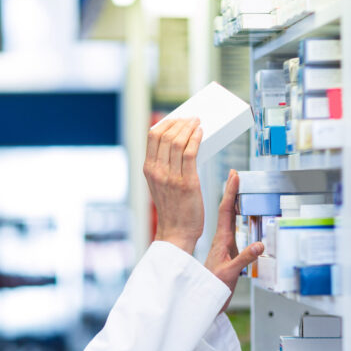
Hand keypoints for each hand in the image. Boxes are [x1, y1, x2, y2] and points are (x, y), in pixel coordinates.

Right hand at [145, 118, 204, 253]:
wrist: (177, 232)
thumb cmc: (172, 209)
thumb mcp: (160, 185)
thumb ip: (164, 167)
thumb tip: (177, 145)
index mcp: (149, 170)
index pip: (152, 136)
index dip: (166, 123)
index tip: (177, 119)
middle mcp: (157, 171)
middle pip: (166, 135)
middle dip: (180, 122)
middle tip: (191, 119)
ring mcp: (171, 177)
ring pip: (178, 142)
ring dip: (190, 127)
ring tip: (197, 123)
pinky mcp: (187, 182)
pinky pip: (191, 153)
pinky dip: (196, 139)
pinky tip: (201, 133)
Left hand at [205, 170, 264, 310]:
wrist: (202, 299)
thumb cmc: (213, 286)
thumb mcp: (230, 273)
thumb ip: (244, 259)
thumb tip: (260, 245)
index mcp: (221, 240)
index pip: (226, 211)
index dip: (231, 192)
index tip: (234, 176)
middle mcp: (221, 240)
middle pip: (227, 210)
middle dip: (232, 192)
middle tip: (235, 175)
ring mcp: (223, 245)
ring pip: (229, 219)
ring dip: (234, 203)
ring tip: (238, 189)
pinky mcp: (226, 252)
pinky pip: (232, 230)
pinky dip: (236, 219)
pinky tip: (240, 216)